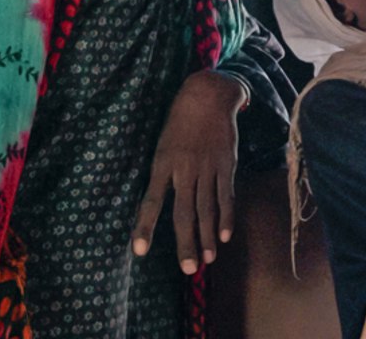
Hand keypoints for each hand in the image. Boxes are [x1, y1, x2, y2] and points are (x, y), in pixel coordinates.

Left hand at [132, 71, 244, 274]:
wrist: (207, 95)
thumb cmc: (180, 121)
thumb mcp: (163, 142)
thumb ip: (164, 172)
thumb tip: (161, 201)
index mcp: (162, 163)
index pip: (151, 201)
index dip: (144, 227)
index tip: (138, 251)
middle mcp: (185, 168)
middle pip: (184, 213)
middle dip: (187, 243)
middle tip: (189, 269)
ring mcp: (208, 168)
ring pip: (207, 209)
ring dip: (208, 236)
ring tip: (207, 260)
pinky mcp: (226, 164)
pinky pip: (226, 196)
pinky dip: (226, 217)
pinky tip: (225, 236)